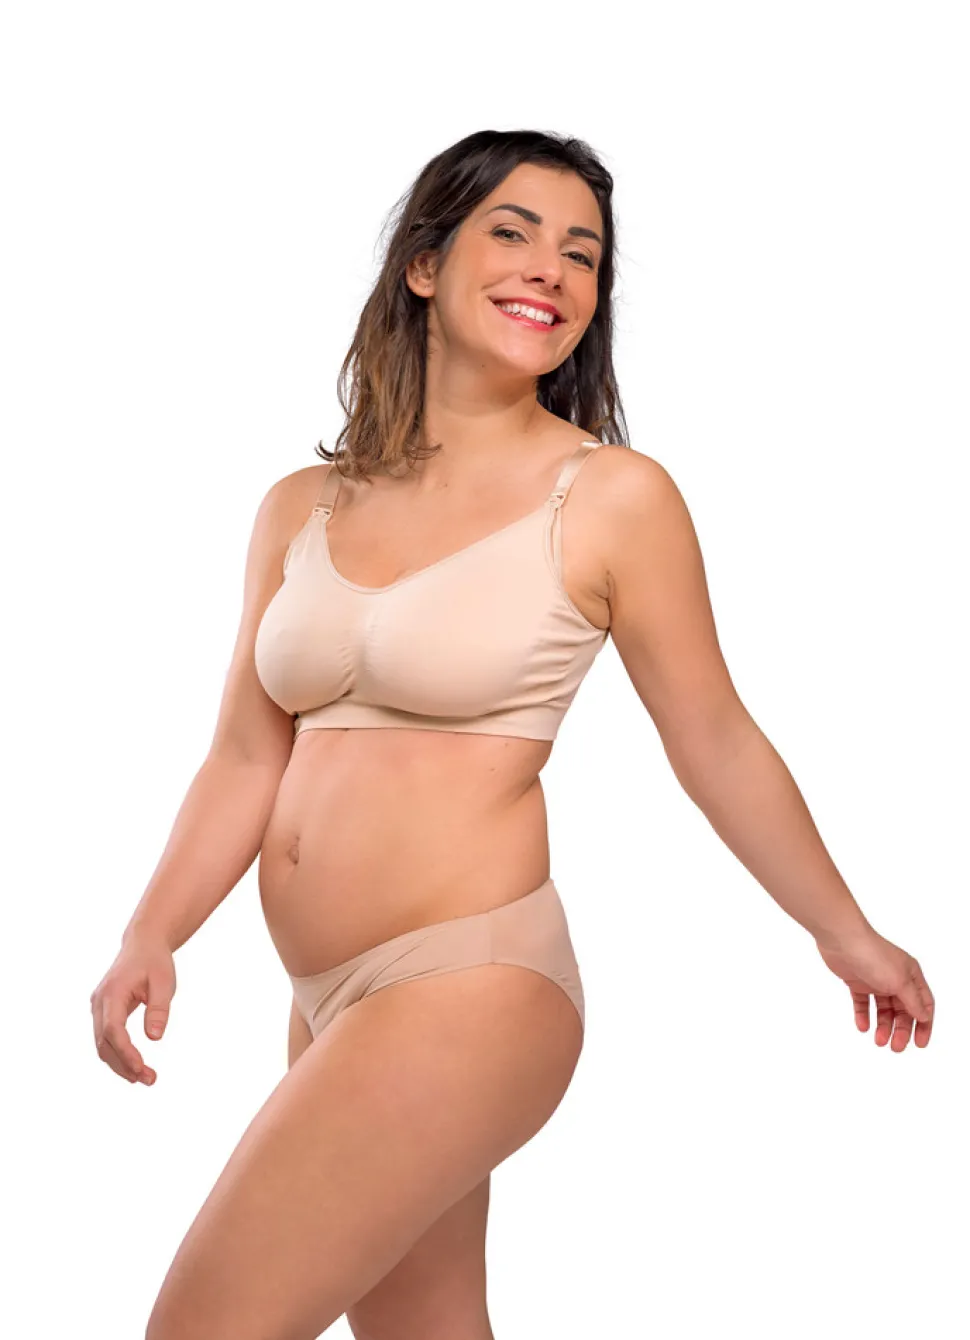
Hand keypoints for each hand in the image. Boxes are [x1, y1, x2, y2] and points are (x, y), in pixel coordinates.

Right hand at [90, 934, 176, 1084]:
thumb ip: (159, 1009)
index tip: (141, 1068)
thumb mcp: (164, 982)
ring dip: (120, 1064)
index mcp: (113, 991)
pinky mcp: (102, 1012)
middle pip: (104, 1042)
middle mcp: (99, 1001)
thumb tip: (155, 1038)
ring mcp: (97, 1007)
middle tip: (149, 1079)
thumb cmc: (155, 962)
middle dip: (124, 1065)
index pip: (114, 1029)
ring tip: (144, 1078)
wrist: (143, 945)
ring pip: (102, 1044)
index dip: (126, 1052)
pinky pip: (105, 1038)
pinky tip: (133, 1066)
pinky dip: (117, 1054)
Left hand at [815, 926, 933, 1050]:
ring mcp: (875, 979)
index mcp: (911, 975)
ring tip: (878, 1041)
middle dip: (901, 1030)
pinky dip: (863, 1015)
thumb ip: (913, 1001)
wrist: (842, 940)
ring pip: (883, 1009)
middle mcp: (895, 978)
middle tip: (895, 1048)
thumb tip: (924, 1016)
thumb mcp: (900, 982)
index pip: (923, 1004)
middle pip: (903, 1010)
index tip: (919, 1044)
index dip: (923, 1025)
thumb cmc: (874, 956)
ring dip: (883, 1026)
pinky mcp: (857, 981)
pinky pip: (862, 1002)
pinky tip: (862, 1027)